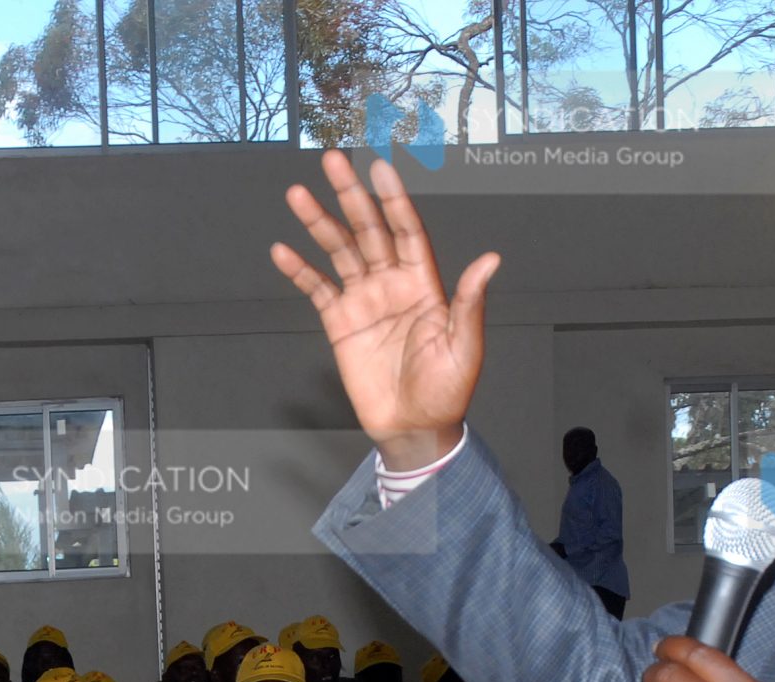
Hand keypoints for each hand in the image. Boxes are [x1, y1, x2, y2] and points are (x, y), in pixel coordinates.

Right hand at [273, 150, 498, 471]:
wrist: (414, 429)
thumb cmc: (447, 392)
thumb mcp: (465, 347)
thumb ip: (470, 302)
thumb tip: (491, 260)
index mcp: (423, 284)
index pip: (406, 230)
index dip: (393, 199)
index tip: (380, 167)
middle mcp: (391, 284)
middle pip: (368, 229)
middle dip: (350, 195)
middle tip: (333, 160)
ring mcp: (364, 301)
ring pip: (339, 251)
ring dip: (319, 223)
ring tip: (298, 195)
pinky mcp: (341, 324)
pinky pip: (318, 290)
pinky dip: (300, 271)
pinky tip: (284, 251)